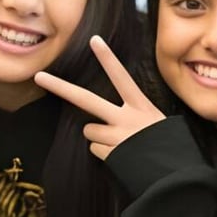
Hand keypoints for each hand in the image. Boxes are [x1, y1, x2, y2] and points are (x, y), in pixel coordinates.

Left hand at [34, 35, 163, 160]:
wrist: (177, 176)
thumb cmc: (168, 148)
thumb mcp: (156, 123)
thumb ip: (132, 117)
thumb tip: (102, 123)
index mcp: (141, 107)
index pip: (121, 77)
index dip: (108, 58)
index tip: (94, 40)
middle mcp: (126, 118)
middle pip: (85, 100)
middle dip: (60, 87)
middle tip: (39, 77)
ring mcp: (116, 137)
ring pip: (90, 131)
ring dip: (100, 138)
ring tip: (123, 145)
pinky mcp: (110, 154)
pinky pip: (95, 150)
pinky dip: (106, 154)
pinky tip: (123, 158)